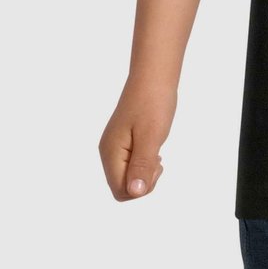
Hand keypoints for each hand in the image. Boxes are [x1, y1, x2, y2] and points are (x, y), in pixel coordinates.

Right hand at [98, 76, 176, 201]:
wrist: (154, 75)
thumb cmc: (153, 103)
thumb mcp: (151, 136)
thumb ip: (142, 165)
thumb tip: (135, 193)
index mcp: (110, 152)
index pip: (120, 191)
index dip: (140, 188)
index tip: (155, 165)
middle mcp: (108, 152)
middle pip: (122, 187)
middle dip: (142, 182)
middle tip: (158, 159)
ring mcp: (115, 146)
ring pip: (127, 177)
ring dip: (144, 172)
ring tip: (156, 153)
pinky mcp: (124, 141)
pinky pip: (131, 165)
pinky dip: (144, 163)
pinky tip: (153, 151)